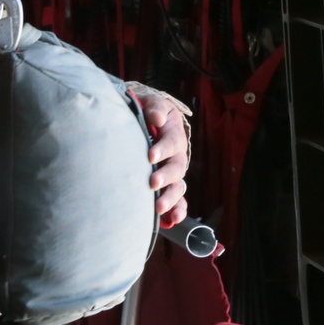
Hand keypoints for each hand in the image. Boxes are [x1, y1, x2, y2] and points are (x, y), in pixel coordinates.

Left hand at [134, 88, 191, 227]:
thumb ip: (155, 107)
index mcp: (174, 136)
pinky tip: (170, 221)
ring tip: (159, 207)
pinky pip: (178, 201)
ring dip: (171, 198)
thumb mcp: (152, 103)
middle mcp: (177, 157)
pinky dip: (176, 211)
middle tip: (153, 182)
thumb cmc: (148, 112)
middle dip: (166, 177)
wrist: (144, 123)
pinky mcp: (168, 186)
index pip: (172, 143)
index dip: (163, 149)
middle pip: (177, 169)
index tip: (150, 155)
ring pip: (178, 188)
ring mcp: (173, 174)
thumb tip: (156, 116)